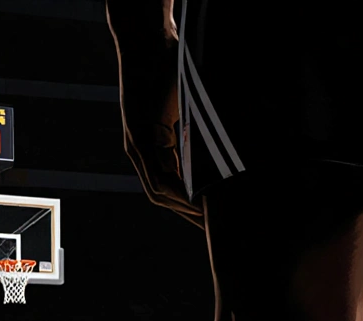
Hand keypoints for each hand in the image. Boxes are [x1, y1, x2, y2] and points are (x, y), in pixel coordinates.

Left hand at [108, 5, 202, 227]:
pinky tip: (192, 200)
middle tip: (210, 233)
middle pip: (163, 197)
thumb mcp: (188, 108)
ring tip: (205, 222)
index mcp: (155, 146)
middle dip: (187, 216)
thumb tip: (226, 143)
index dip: (191, 205)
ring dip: (181, 209)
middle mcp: (141, 151)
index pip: (173, 186)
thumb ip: (198, 130)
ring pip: (158, 191)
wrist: (147, 46)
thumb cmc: (170, 71)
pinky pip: (154, 174)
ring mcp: (136, 145)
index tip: (212, 219)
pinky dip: (173, 190)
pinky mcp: (136, 137)